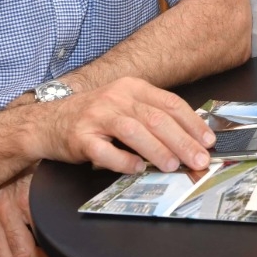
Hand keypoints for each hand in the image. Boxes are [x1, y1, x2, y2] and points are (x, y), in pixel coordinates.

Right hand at [34, 77, 216, 174]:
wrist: (47, 122)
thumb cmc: (95, 117)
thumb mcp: (125, 105)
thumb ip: (152, 116)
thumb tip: (190, 137)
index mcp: (132, 87)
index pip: (170, 103)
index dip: (192, 123)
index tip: (208, 141)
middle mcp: (116, 97)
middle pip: (156, 118)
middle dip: (182, 141)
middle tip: (198, 159)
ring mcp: (97, 116)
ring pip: (134, 132)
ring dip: (157, 150)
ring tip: (173, 165)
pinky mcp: (80, 137)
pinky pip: (105, 151)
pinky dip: (124, 162)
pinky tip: (137, 169)